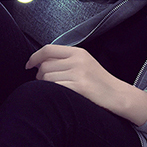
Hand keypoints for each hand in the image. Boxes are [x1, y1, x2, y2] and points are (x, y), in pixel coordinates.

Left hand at [26, 44, 146, 125]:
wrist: (118, 96)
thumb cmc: (99, 84)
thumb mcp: (84, 65)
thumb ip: (66, 61)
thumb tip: (40, 64)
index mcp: (78, 52)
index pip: (48, 50)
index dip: (34, 57)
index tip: (28, 65)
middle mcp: (78, 60)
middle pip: (45, 66)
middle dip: (39, 76)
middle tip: (43, 84)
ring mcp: (79, 74)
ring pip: (47, 78)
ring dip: (44, 86)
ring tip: (52, 91)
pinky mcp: (80, 87)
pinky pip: (55, 88)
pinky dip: (51, 93)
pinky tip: (56, 97)